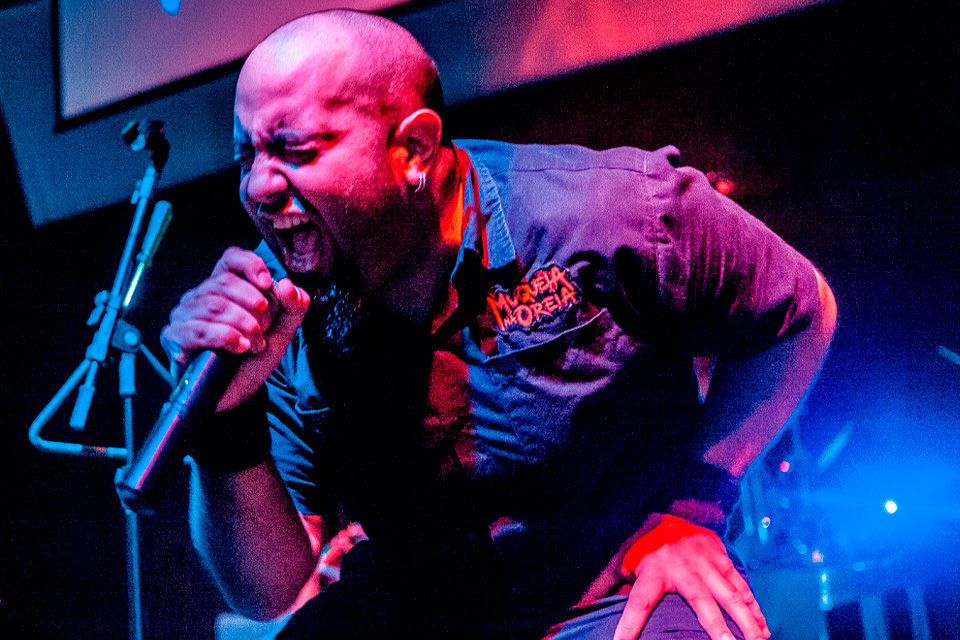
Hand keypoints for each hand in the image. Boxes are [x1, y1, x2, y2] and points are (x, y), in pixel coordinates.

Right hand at [160, 246, 310, 410]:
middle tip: (265, 327)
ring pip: (213, 304)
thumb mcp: (280, 332)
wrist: (234, 394)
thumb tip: (289, 285)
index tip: (267, 283)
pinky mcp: (175, 338)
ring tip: (255, 345)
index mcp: (223, 289)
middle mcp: (199, 297)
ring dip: (243, 325)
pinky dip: (225, 336)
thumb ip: (293, 308)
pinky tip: (240, 347)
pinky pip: (198, 329)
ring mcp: (183, 316)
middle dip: (253, 304)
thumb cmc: (251, 359)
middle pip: (224, 282)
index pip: (230, 259)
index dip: (249, 265)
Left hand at [614, 515, 768, 639]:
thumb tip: (586, 608)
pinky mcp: (722, 559)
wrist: (670, 516)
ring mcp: (706, 563)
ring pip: (730, 594)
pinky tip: (763, 628)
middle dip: (715, 627)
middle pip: (700, 601)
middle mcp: (682, 568)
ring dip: (746, 620)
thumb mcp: (626, 565)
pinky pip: (741, 586)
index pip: (637, 602)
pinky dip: (754, 608)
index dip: (628, 625)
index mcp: (652, 572)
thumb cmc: (646, 550)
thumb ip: (616, 587)